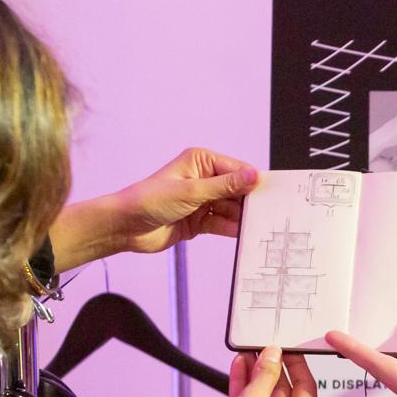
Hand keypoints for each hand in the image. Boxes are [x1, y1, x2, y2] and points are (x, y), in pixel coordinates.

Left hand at [50, 148, 259, 270]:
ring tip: (257, 227)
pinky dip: (231, 229)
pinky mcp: (199, 220)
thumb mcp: (191, 191)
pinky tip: (242, 235)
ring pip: (231, 209)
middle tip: (268, 214)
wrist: (125, 227)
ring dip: (241, 218)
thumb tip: (253, 176)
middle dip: (249, 202)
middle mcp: (203, 179)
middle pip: (236, 190)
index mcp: (201, 161)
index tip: (271, 194)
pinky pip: (222, 223)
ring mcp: (201, 200)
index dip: (253, 182)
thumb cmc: (149, 200)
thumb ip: (225, 186)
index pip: (236, 169)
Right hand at [193, 348, 317, 396]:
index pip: (306, 386)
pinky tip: (240, 367)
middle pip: (283, 391)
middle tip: (264, 349)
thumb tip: (273, 356)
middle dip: (271, 368)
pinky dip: (245, 388)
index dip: (296, 364)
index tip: (288, 349)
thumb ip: (266, 373)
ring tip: (249, 353)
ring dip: (255, 375)